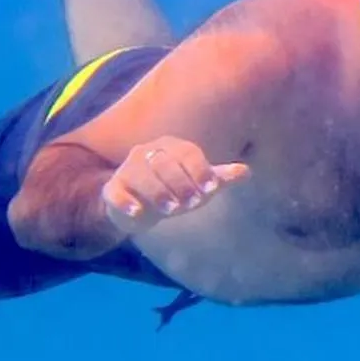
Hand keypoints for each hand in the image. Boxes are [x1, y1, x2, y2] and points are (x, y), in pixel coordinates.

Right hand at [102, 136, 248, 231]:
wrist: (139, 208)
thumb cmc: (175, 191)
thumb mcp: (199, 186)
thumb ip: (220, 178)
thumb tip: (246, 171)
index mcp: (171, 147)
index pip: (187, 152)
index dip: (200, 170)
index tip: (211, 189)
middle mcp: (147, 153)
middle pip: (164, 162)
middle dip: (181, 183)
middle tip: (193, 203)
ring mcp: (128, 170)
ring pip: (140, 174)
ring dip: (158, 192)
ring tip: (172, 210)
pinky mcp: (113, 188)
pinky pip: (115, 191)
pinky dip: (126, 202)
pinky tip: (138, 213)